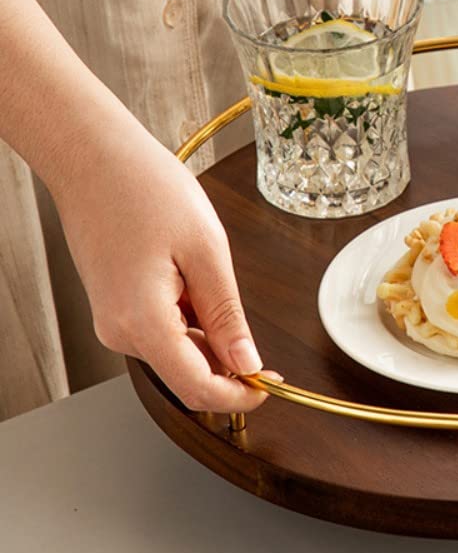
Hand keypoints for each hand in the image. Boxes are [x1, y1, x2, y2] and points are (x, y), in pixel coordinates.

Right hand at [52, 122, 275, 412]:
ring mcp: (114, 321)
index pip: (197, 389)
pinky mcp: (116, 308)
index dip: (239, 396)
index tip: (270, 385)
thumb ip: (226, 316)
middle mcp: (119, 332)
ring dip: (210, 340)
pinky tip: (197, 284)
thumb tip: (247, 362)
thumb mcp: (206, 251)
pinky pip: (161, 332)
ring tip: (217, 283)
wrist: (93, 155)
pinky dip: (190, 323)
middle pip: (187, 375)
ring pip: (177, 354)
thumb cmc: (145, 188)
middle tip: (263, 343)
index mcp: (142, 323)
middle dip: (229, 368)